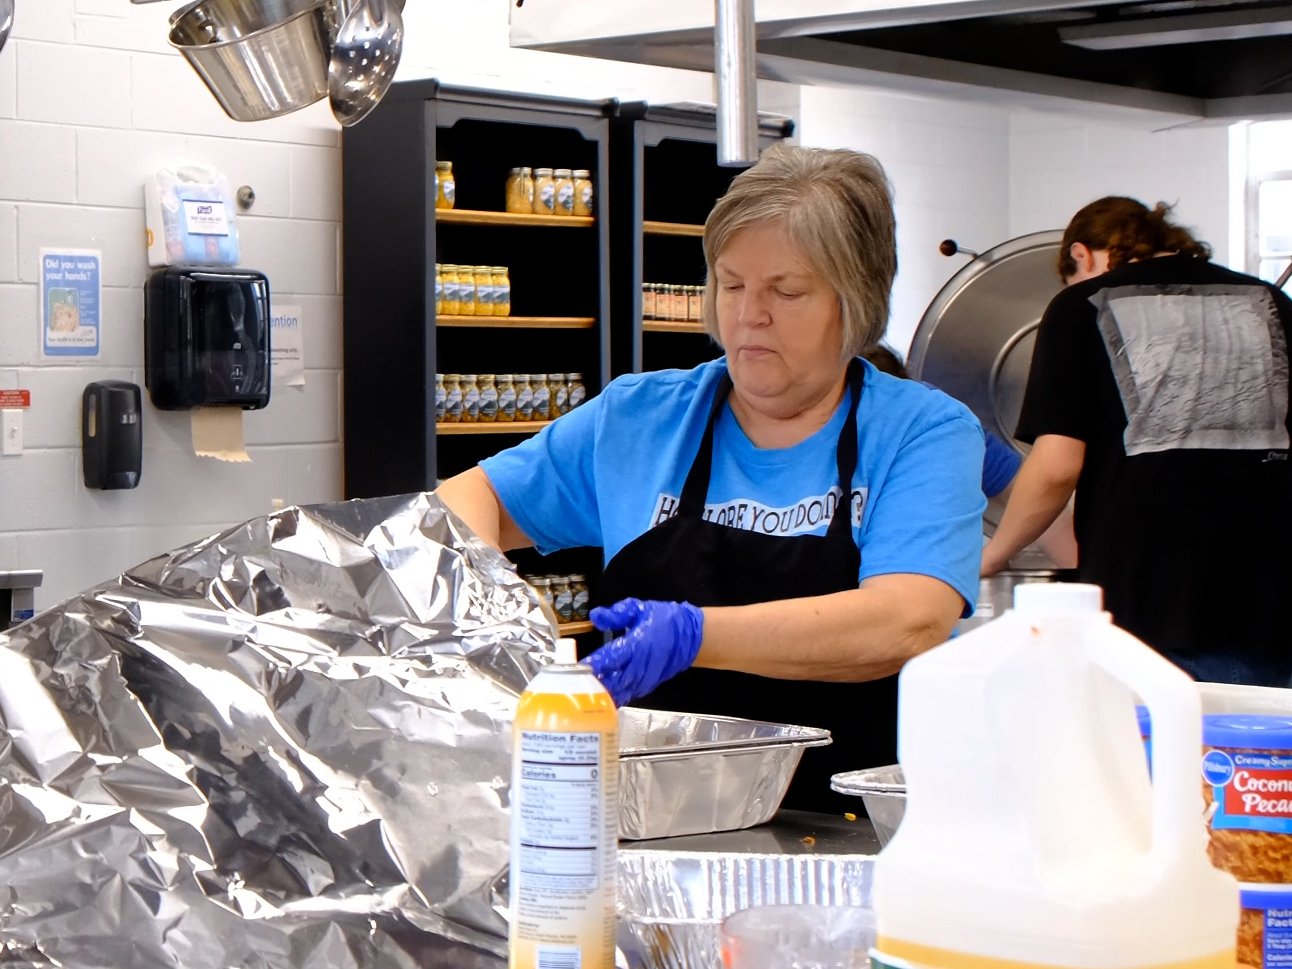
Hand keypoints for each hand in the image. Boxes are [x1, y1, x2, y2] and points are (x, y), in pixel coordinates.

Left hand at [584, 598, 703, 706]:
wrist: (691, 637)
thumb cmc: (664, 620)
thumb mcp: (640, 609)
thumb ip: (617, 613)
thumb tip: (595, 615)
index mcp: (637, 644)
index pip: (611, 657)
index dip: (594, 664)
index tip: (576, 667)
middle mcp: (641, 664)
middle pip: (614, 680)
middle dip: (595, 684)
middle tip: (575, 685)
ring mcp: (646, 677)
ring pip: (622, 691)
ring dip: (604, 694)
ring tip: (585, 696)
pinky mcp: (649, 685)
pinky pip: (630, 694)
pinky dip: (616, 697)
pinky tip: (603, 698)